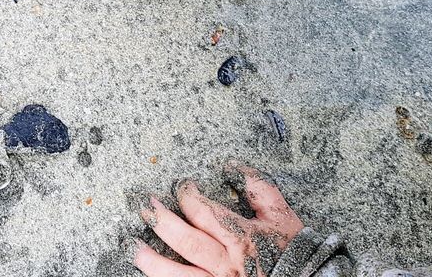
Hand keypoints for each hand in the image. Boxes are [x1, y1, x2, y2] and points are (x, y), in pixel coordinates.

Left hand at [135, 166, 304, 276]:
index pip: (205, 213)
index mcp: (243, 237)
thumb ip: (259, 188)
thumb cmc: (296, 251)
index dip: (187, 196)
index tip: (181, 187)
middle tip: (146, 208)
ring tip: (135, 249)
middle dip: (162, 223)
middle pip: (187, 241)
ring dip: (154, 263)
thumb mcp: (282, 215)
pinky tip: (154, 276)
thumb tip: (233, 165)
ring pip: (181, 275)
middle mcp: (229, 264)